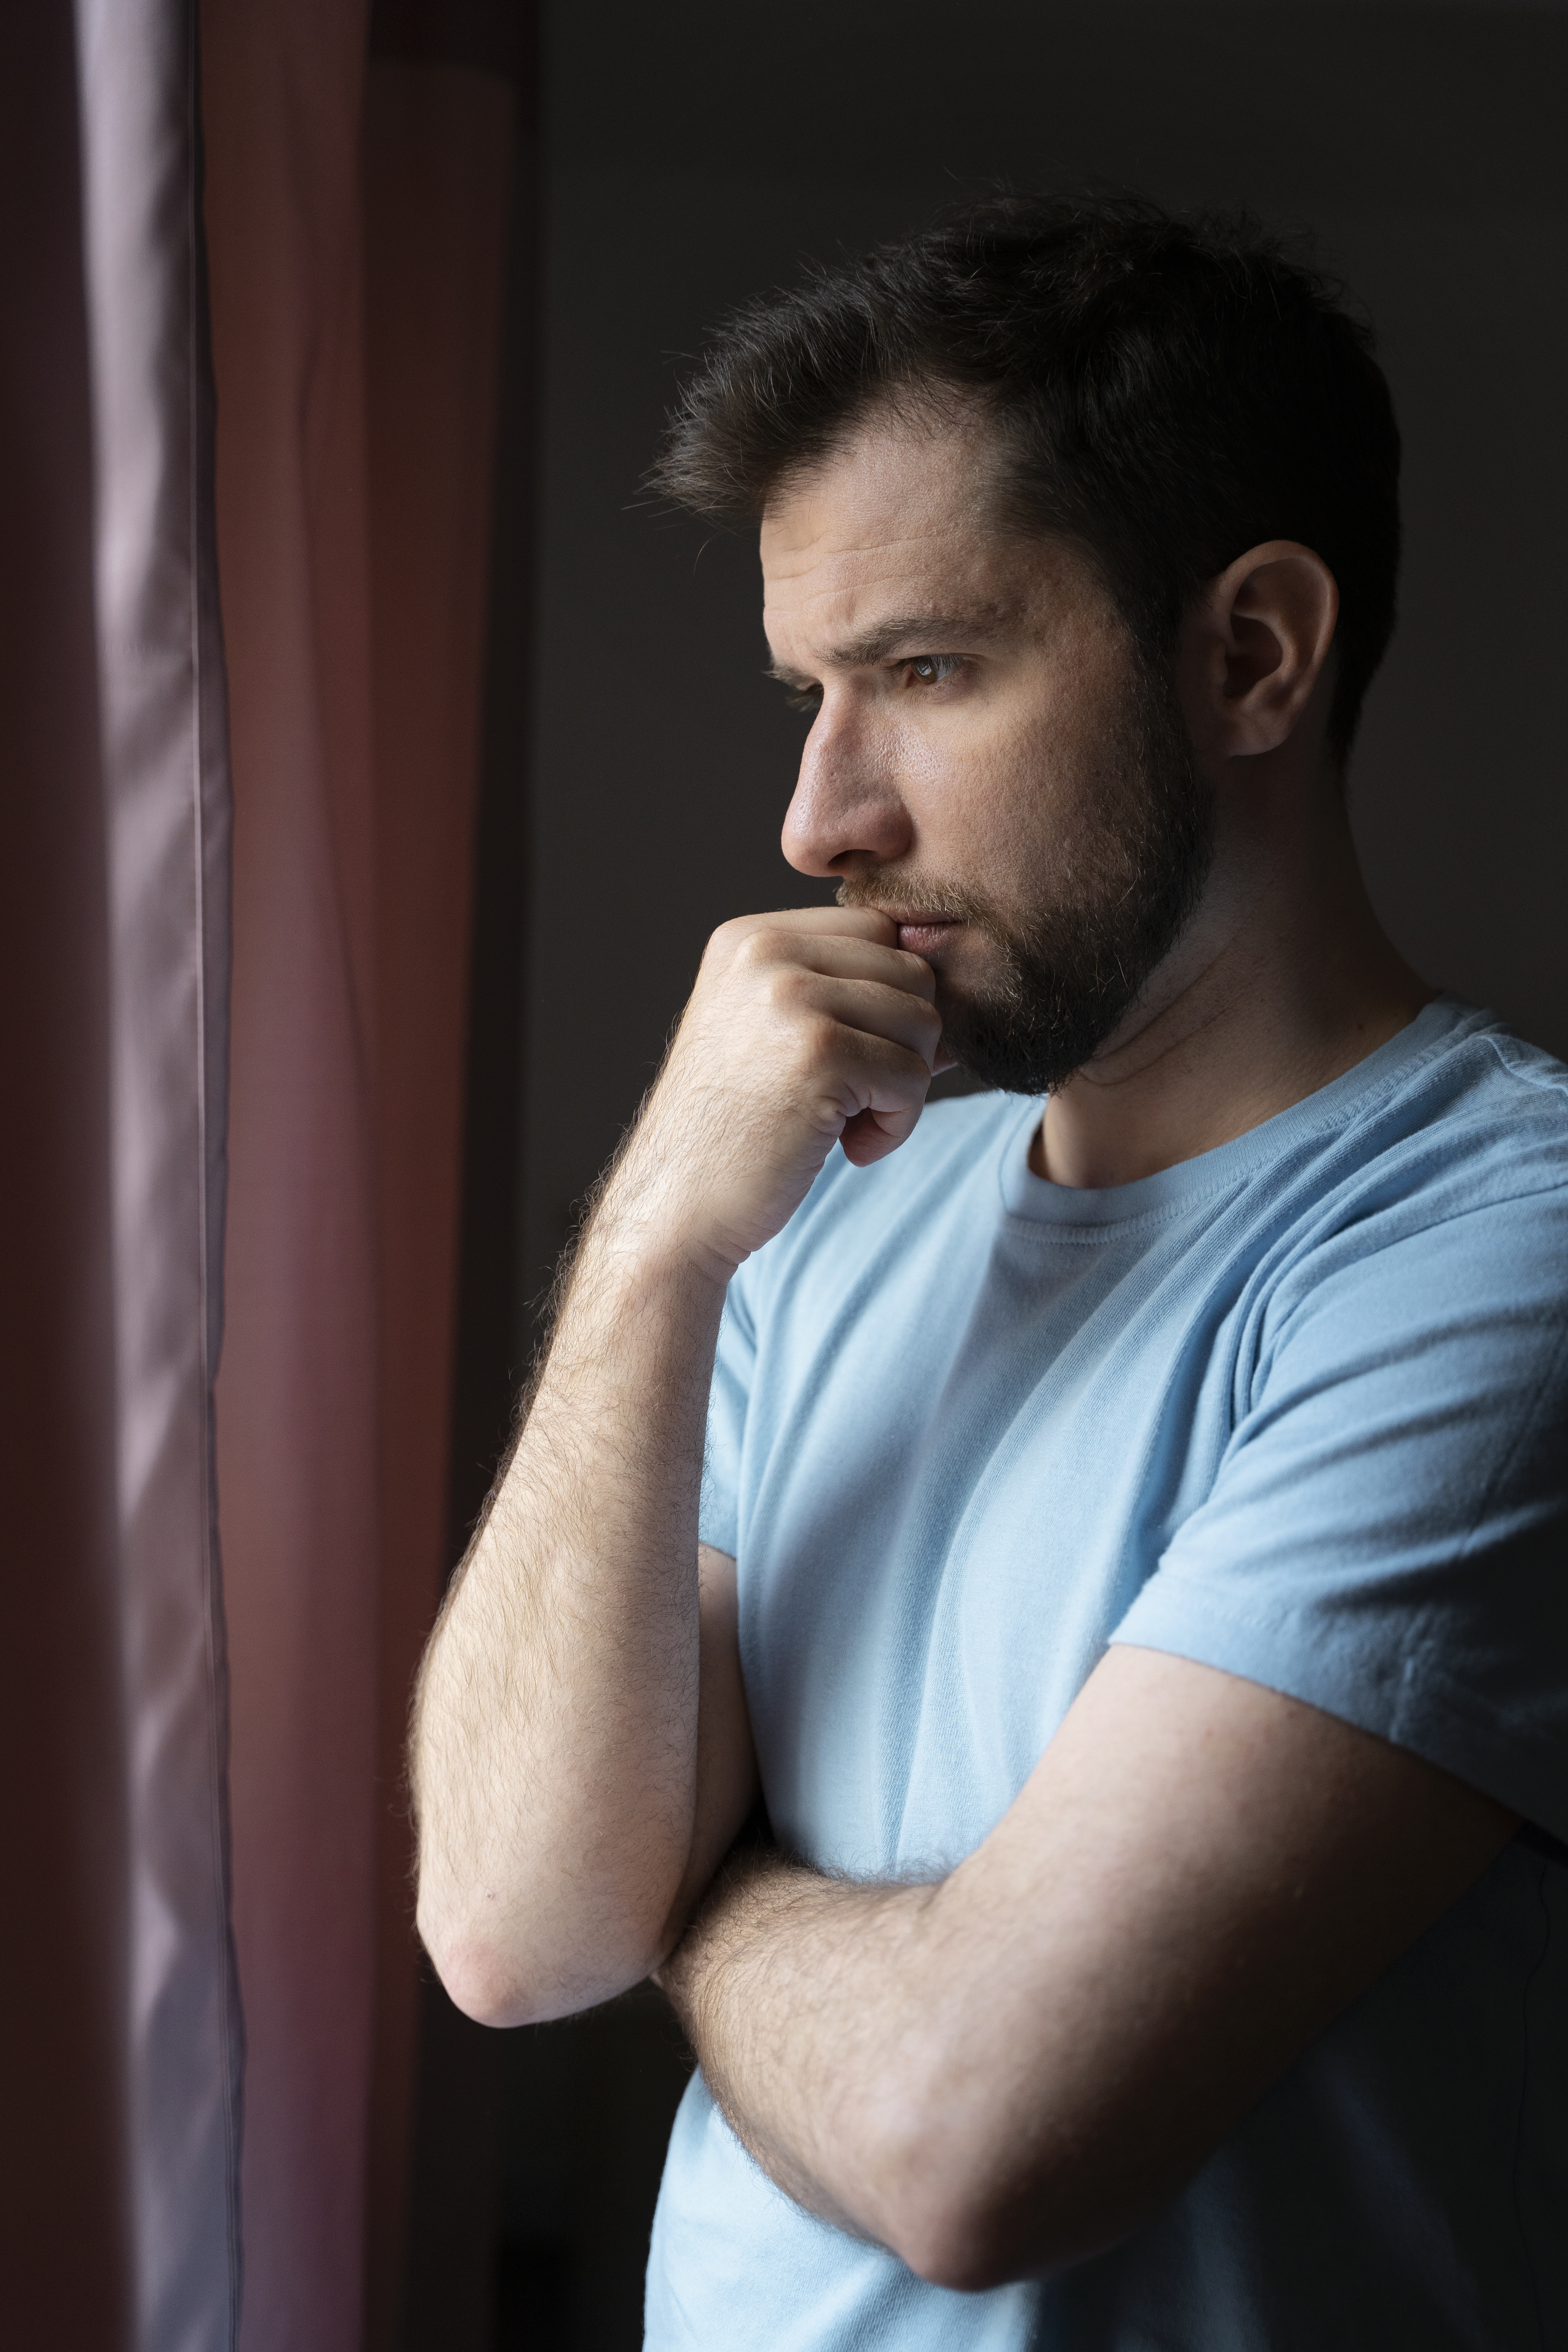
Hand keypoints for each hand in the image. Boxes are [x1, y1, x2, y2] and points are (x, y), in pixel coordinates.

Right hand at [608, 907, 942, 1279]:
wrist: (675, 1208)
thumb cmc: (734, 1132)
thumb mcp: (772, 1033)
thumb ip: (843, 994)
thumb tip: (960, 990)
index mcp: (750, 937)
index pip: (877, 931)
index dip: (888, 1001)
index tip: (852, 1060)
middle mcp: (765, 951)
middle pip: (910, 970)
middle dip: (903, 1043)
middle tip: (855, 1099)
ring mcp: (790, 998)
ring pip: (922, 1021)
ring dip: (904, 1086)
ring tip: (849, 1123)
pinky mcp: (819, 1054)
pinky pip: (912, 1075)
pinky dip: (898, 1124)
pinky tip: (851, 1149)